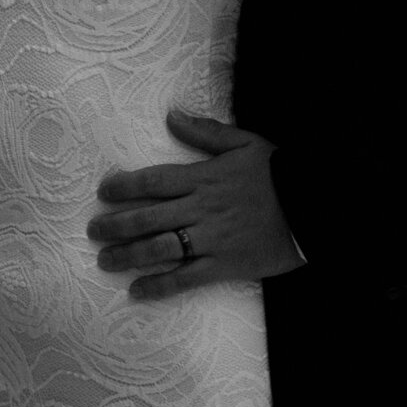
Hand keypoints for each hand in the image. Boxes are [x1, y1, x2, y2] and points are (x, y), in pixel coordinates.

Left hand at [86, 108, 304, 300]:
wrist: (313, 205)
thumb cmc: (277, 172)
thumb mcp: (244, 142)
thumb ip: (205, 132)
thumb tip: (171, 115)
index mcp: (204, 176)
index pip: (155, 180)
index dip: (125, 186)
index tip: (103, 192)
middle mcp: (202, 208)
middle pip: (149, 217)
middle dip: (116, 224)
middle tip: (93, 231)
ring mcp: (212, 238)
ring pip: (160, 248)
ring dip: (129, 255)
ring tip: (105, 261)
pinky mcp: (225, 265)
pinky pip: (186, 278)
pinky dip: (160, 286)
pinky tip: (138, 291)